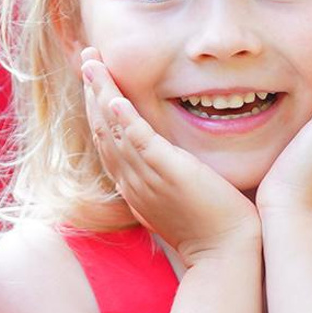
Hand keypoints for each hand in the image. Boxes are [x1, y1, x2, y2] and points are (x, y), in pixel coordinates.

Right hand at [79, 52, 259, 266]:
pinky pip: (139, 142)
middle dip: (92, 91)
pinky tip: (115, 98)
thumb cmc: (209, 227)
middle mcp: (131, 180)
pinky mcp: (168, 172)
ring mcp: (146, 177)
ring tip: (92, 63)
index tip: (94, 80)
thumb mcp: (177, 197)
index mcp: (132, 184)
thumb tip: (166, 159)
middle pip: (101, 129)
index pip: (107, 139)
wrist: (224, 253)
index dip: (96, 107)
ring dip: (100, 93)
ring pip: (113, 129)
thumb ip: (166, 176)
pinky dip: (124, 119)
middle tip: (87, 59)